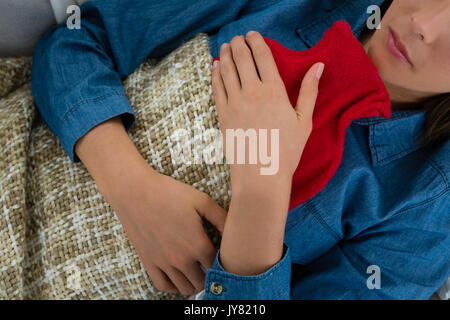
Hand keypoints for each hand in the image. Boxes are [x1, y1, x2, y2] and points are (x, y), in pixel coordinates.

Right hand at [101, 167, 226, 295]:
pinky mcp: (148, 261)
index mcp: (197, 244)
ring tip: (198, 271)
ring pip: (185, 287)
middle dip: (211, 275)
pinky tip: (179, 277)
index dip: (223, 261)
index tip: (224, 254)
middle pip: (203, 281)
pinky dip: (173, 287)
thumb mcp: (201, 200)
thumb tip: (236, 230)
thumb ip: (221, 218)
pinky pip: (162, 285)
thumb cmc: (169, 193)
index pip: (218, 265)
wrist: (135, 192)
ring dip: (194, 282)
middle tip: (212, 264)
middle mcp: (181, 259)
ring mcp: (163, 262)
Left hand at [210, 31, 322, 274]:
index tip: (253, 34)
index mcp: (274, 91)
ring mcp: (234, 103)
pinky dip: (215, 74)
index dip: (257, 42)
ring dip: (226, 55)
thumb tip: (318, 66)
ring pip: (227, 70)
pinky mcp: (222, 115)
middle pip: (242, 59)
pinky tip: (216, 67)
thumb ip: (309, 91)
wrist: (261, 175)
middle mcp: (251, 92)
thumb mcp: (304, 121)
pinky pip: (216, 88)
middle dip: (239, 44)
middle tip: (237, 38)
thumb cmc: (286, 151)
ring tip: (226, 46)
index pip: (263, 57)